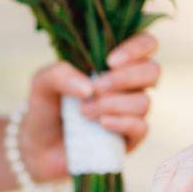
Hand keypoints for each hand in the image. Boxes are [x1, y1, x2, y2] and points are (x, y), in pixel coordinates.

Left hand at [19, 33, 159, 181]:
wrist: (40, 148)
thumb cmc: (46, 108)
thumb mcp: (42, 83)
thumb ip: (60, 74)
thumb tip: (89, 86)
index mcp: (114, 63)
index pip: (145, 43)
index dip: (137, 48)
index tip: (110, 61)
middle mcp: (129, 85)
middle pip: (152, 71)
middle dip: (125, 78)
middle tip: (95, 88)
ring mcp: (132, 112)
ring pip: (144, 102)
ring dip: (112, 105)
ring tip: (83, 112)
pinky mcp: (131, 138)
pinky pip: (141, 127)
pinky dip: (121, 123)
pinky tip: (101, 124)